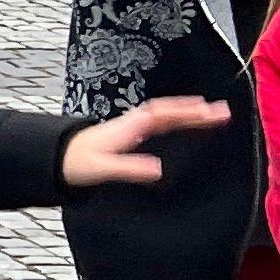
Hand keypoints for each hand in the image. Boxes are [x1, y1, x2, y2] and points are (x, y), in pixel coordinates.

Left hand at [60, 93, 230, 189]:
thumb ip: (129, 169)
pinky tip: (182, 121)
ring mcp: (130, 125)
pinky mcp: (128, 132)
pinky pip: (157, 120)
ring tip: (211, 112)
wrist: (56, 157)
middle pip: (168, 111)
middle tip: (223, 110)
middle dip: (195, 110)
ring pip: (164, 113)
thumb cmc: (77, 163)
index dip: (186, 112)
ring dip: (186, 111)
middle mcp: (132, 122)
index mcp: (129, 127)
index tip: (209, 111)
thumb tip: (158, 170)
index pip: (163, 115)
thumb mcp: (103, 169)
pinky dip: (173, 117)